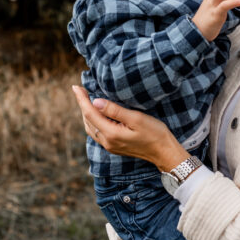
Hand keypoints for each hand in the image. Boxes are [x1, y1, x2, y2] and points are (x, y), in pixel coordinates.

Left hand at [72, 86, 188, 171]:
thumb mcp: (136, 118)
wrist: (164, 152)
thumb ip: (114, 110)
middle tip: (80, 90)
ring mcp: (110, 146)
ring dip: (86, 113)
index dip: (82, 99)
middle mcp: (107, 142)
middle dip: (82, 105)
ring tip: (85, 99)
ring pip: (91, 128)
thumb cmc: (154, 133)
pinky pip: (97, 132)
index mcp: (111, 134)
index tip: (75, 87)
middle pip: (88, 121)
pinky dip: (93, 121)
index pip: (90, 113)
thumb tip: (95, 102)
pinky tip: (96, 114)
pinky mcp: (114, 147)